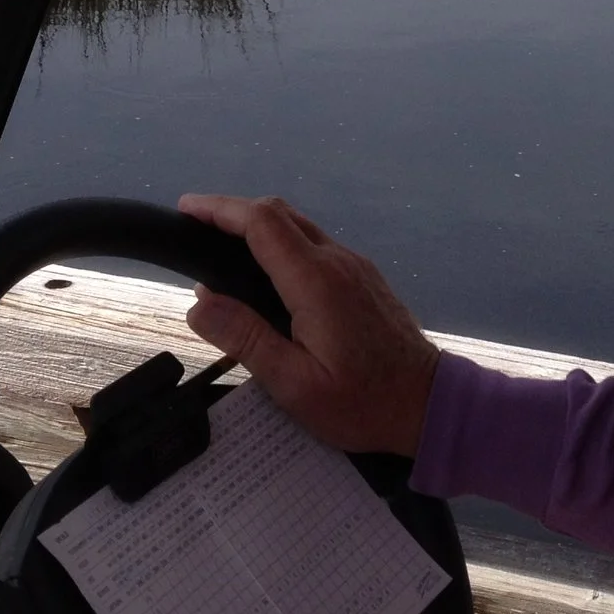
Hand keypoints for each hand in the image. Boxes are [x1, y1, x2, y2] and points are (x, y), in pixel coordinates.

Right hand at [177, 194, 440, 456]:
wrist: (427, 404)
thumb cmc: (361, 401)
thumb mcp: (294, 383)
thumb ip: (246, 339)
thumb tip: (199, 301)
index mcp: (316, 280)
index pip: (262, 223)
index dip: (219, 209)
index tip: (185, 210)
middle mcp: (337, 261)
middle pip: (280, 215)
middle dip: (233, 212)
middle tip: (195, 231)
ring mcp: (355, 266)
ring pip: (300, 227)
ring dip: (259, 227)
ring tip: (221, 251)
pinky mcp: (364, 279)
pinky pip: (315, 245)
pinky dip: (281, 243)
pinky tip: (265, 273)